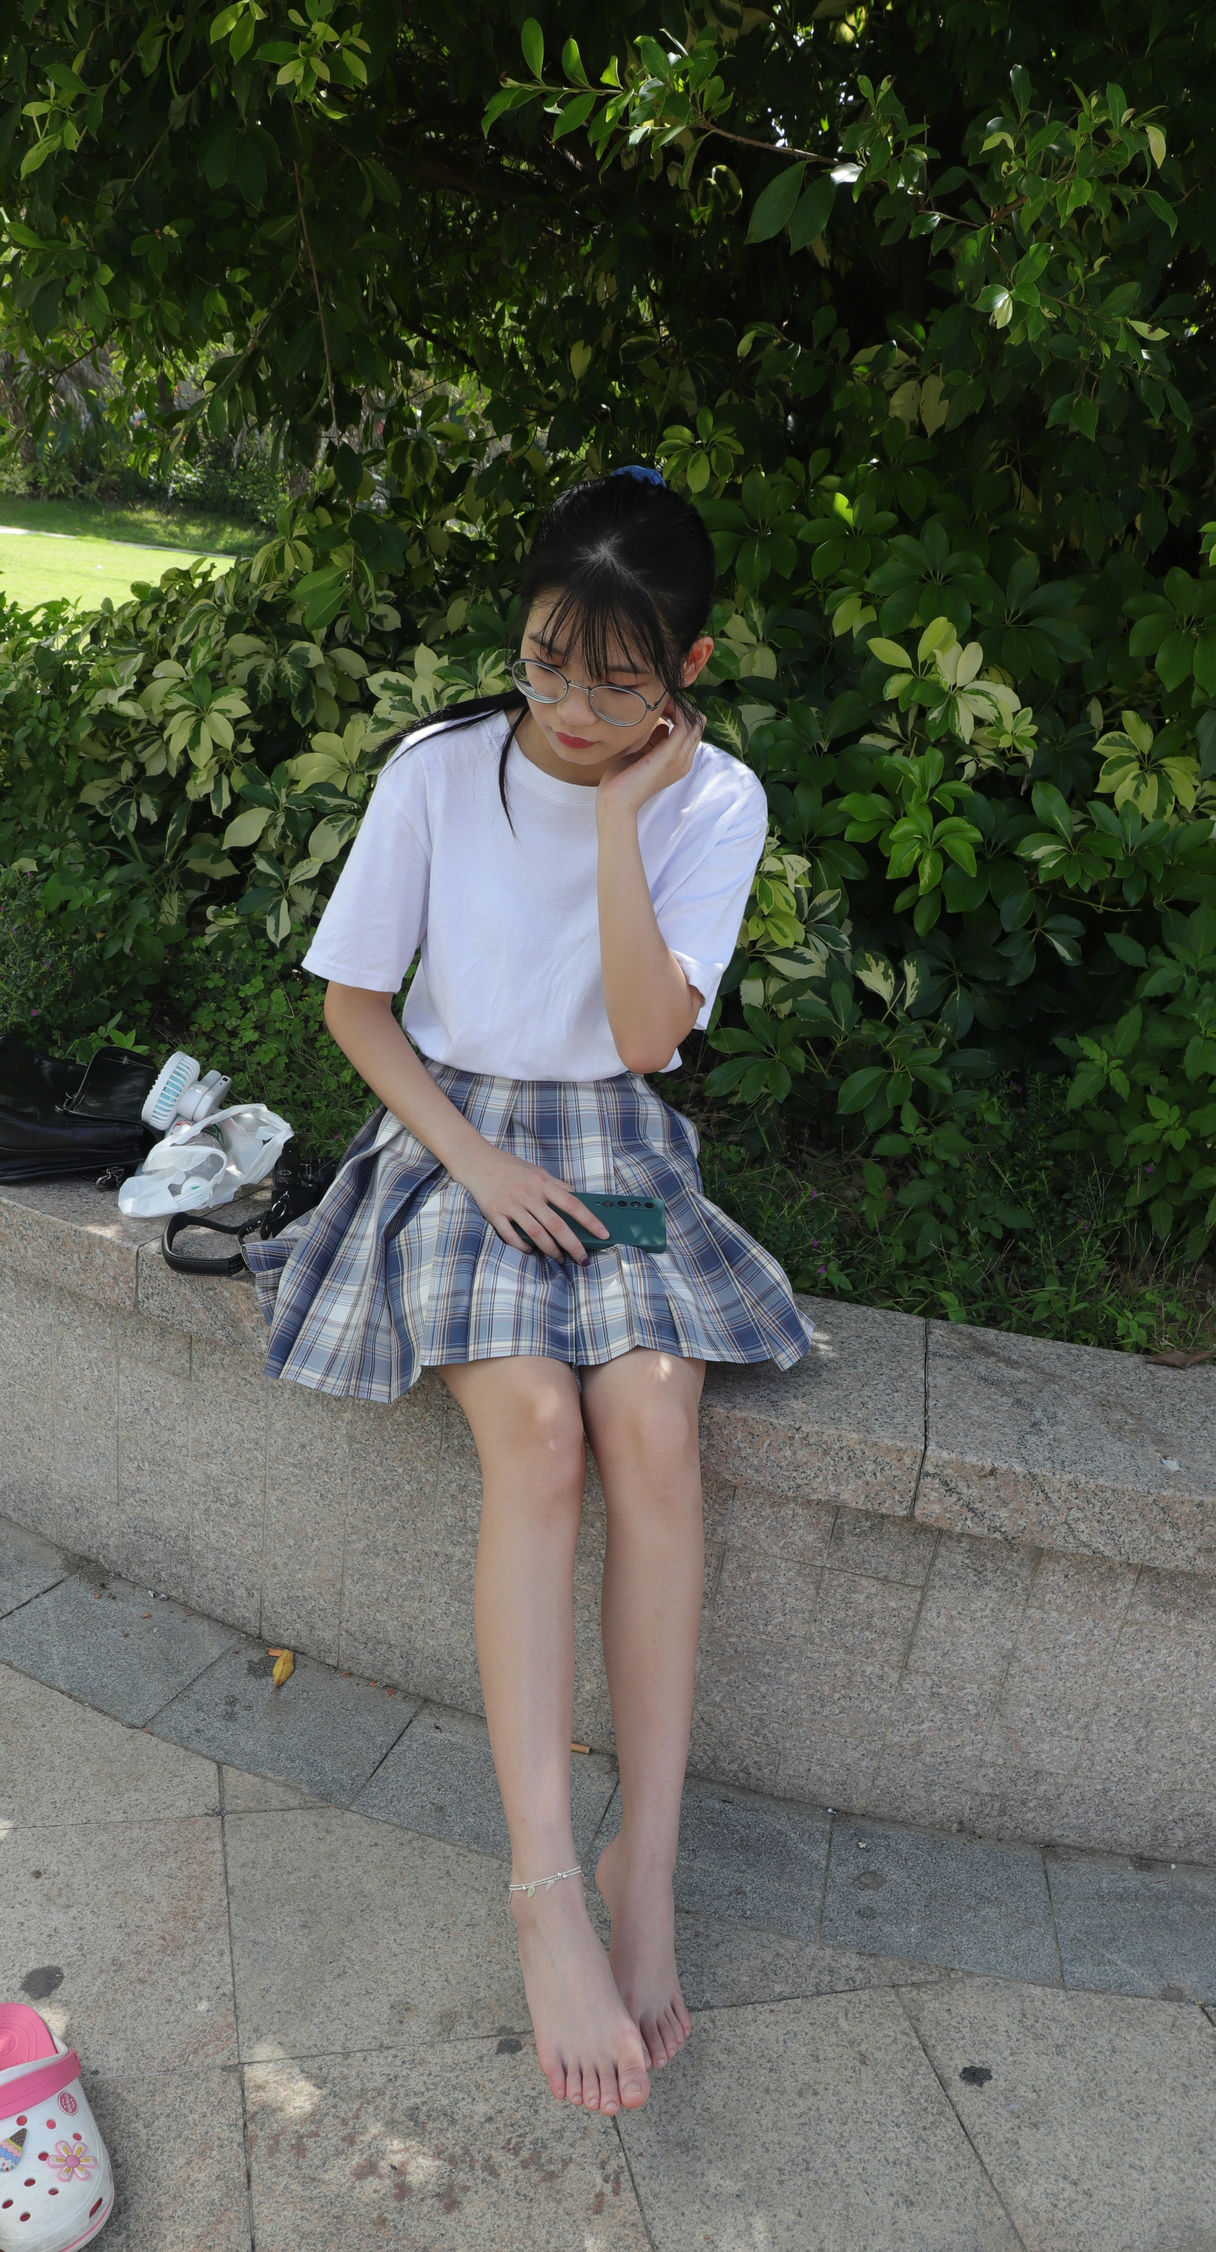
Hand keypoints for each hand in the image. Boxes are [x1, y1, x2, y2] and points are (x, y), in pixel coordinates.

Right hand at [454, 1144, 610, 1262]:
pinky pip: (510, 1236)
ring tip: (560, 1259)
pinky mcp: (494, 1214)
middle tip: (583, 1259)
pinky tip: (530, 1252)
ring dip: (550, 1250)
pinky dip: (522, 1247)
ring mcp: (511, 1205)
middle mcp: (529, 1195)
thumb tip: (577, 1198)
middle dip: (573, 1245)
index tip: (604, 1234)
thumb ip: (557, 1186)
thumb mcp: (537, 1171)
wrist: (477, 1161)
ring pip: (536, 1234)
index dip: (590, 1221)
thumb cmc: (510, 1167)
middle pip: (556, 1225)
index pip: (573, 1204)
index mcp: (543, 1183)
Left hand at [594, 700, 704, 821]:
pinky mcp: (671, 755)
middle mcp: (685, 760)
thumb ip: (655, 741)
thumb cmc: (623, 779)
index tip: (662, 704)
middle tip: (662, 699)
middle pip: (697, 724)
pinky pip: (684, 725)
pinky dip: (676, 711)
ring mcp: (680, 759)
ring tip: (661, 701)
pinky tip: (660, 707)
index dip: (681, 713)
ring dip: (679, 706)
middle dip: (682, 706)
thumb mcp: (643, 754)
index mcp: (679, 761)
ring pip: (694, 722)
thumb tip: (663, 724)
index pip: (692, 730)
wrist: (616, 801)